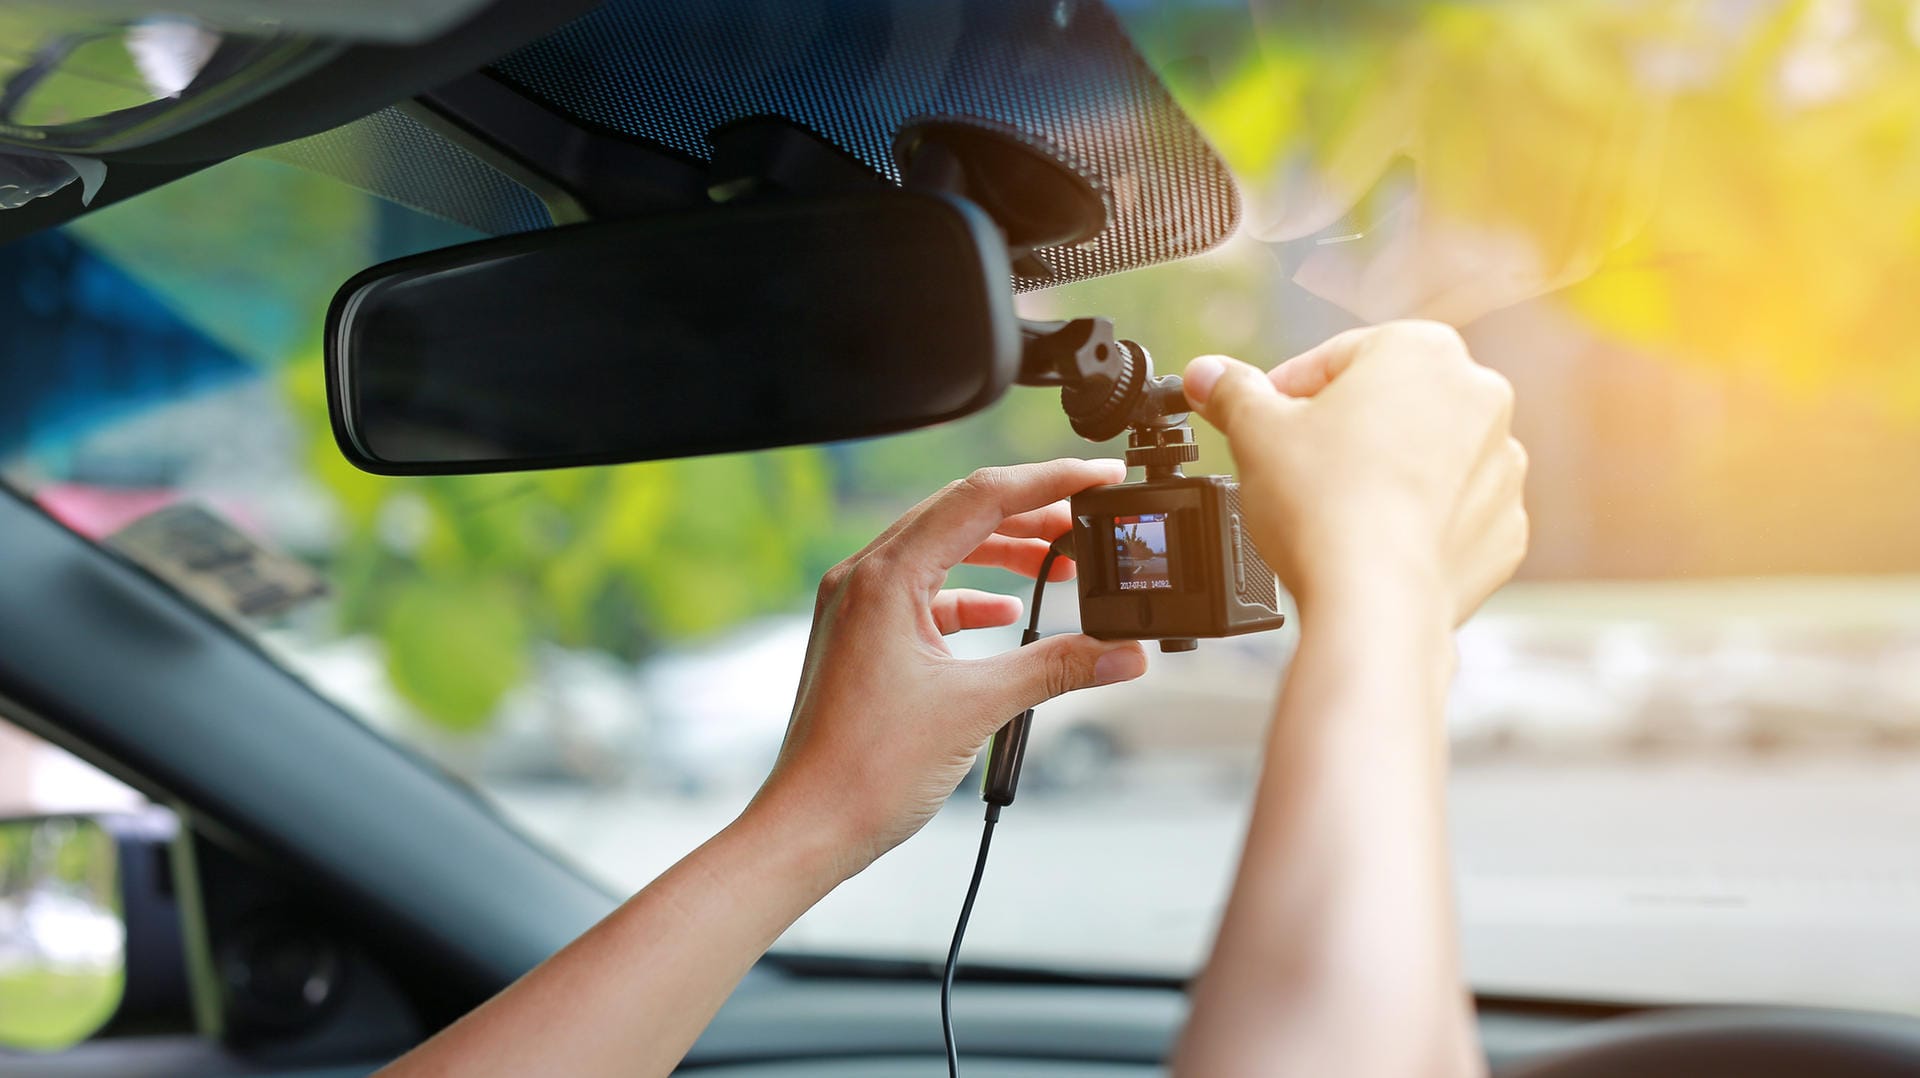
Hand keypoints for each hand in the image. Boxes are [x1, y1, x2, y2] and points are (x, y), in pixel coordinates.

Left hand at [752, 459, 1149, 878]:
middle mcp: (863, 578)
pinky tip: (1005, 614)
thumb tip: (1122, 652)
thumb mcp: (976, 708)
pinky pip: (924, 594)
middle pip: (960, 514)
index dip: (1048, 481)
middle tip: (1089, 519)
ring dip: (1002, 553)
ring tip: (1058, 563)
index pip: (979, 497)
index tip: (1098, 476)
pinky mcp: (860, 638)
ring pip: (941, 551)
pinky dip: (969, 596)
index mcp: (884, 576)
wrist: (809, 827)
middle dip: (1030, 513)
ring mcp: (856, 607)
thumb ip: (1056, 668)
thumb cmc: (865, 771)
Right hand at [1182, 320, 1527, 624]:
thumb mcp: (1255, 432)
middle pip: (1389, 402)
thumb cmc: (1323, 506)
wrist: (1374, 603)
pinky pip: (1452, 512)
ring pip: (1425, 456)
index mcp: (1423, 350)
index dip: (1288, 392)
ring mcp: (1502, 466)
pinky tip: (1372, 541)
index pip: (1337, 357)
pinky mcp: (1504, 528)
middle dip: (1342, 430)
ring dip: (1383, 473)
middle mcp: (1480, 396)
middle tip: (1296, 467)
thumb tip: (1206, 376)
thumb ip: (1232, 392)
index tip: (1263, 421)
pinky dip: (1416, 522)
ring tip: (1334, 509)